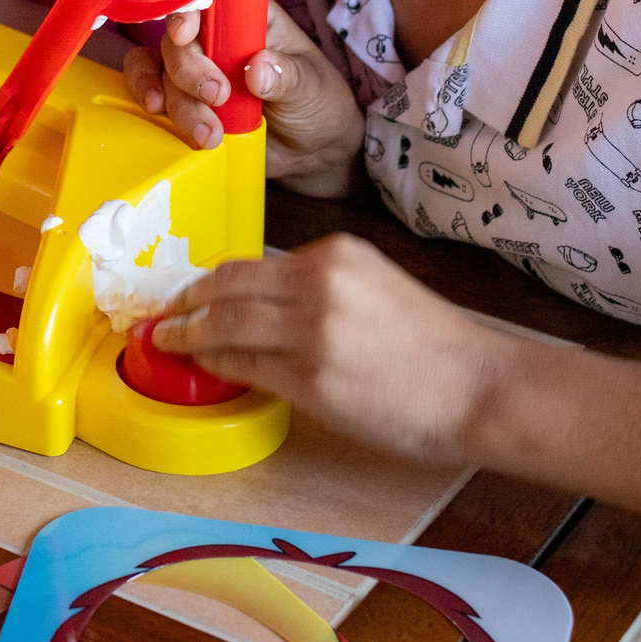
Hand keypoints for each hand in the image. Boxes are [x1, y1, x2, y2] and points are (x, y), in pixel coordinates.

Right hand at [122, 0, 361, 189]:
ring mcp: (197, 71)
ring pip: (160, 69)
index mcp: (248, 18)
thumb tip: (257, 68)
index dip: (189, 11)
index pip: (210, 0)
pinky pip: (153, 92)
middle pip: (178, 39)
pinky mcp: (185, 100)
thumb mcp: (311, 88)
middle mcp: (215, 38)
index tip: (185, 34)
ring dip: (178, 102)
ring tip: (210, 134)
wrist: (313, 152)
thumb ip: (286, 77)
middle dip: (189, 71)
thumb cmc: (318, 104)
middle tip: (218, 97)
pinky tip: (164, 119)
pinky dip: (151, 102)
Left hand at [150, 234, 505, 467]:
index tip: (189, 293)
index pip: (250, 264)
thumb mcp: (376, 285)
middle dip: (185, 304)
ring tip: (168, 341)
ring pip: (225, 326)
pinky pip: (245, 368)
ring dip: (188, 335)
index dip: (209, 281)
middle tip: (161, 316)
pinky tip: (205, 367)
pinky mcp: (311, 380)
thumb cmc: (435, 346)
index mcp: (336, 254)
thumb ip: (322, 284)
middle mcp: (319, 283)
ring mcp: (312, 332)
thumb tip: (263, 301)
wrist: (479, 388)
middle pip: (226, 288)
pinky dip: (216, 365)